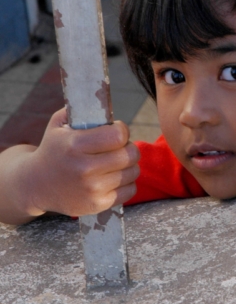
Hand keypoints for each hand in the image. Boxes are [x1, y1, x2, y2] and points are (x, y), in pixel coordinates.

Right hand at [6, 108, 139, 221]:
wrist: (35, 184)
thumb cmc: (53, 150)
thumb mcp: (59, 125)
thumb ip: (80, 110)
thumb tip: (102, 99)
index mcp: (75, 145)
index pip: (118, 135)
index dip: (122, 130)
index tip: (116, 130)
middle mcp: (84, 168)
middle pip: (129, 154)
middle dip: (128, 147)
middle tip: (119, 147)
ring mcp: (91, 189)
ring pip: (133, 172)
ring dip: (129, 165)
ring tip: (116, 162)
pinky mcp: (97, 205)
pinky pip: (129, 191)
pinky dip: (127, 183)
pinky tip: (114, 178)